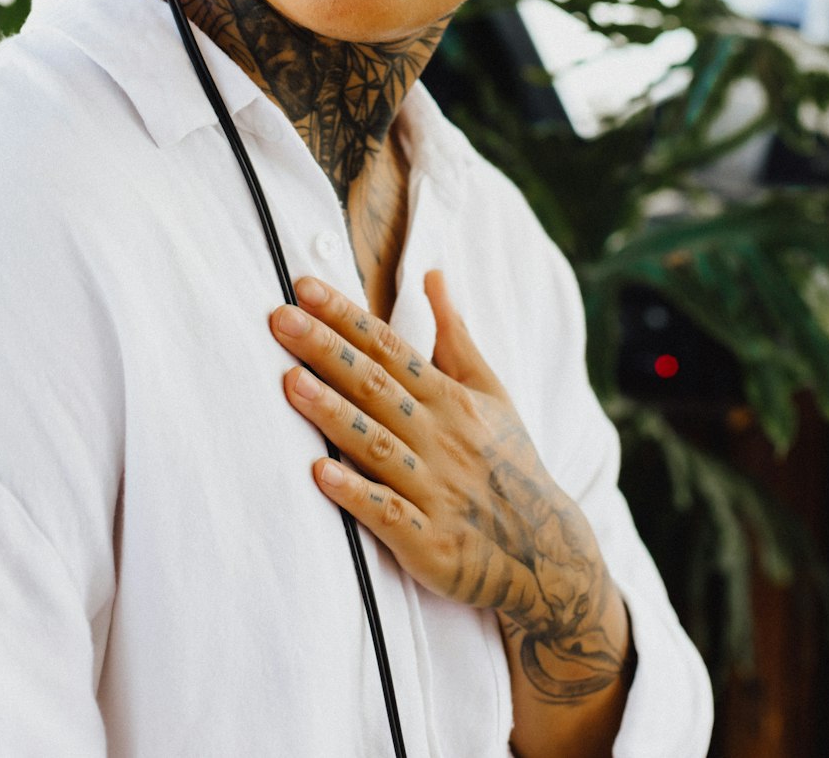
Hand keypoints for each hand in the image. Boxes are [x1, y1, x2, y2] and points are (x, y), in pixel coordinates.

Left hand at [269, 270, 628, 701]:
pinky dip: (355, 494)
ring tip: (289, 381)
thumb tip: (433, 273)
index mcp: (452, 399)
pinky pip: (388, 514)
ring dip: (332, 413)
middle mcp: (442, 438)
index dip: (347, 316)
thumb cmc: (510, 463)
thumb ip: (455, 335)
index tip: (304, 287)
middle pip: (376, 386)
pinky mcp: (429, 543)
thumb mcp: (492, 393)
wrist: (547, 556)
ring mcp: (436, 490)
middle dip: (327, 350)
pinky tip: (319, 474)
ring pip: (376, 444)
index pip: (391, 347)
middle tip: (280, 318)